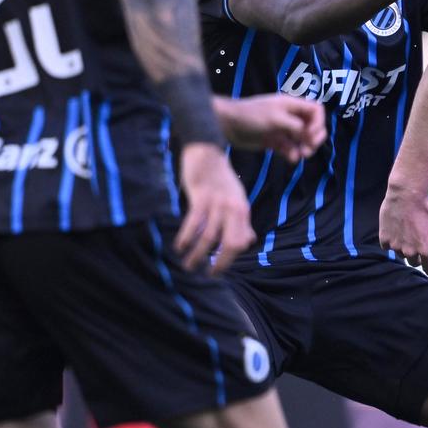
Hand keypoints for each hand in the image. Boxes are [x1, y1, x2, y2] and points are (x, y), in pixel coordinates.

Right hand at [174, 144, 255, 272]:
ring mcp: (217, 203)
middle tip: (206, 275)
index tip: (217, 269)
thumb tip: (249, 241)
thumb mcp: (237, 199)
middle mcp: (233, 209)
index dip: (230, 259)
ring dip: (197, 254)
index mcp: (242, 211)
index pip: (241, 242)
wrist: (207, 152)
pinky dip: (186, 238)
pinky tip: (179, 247)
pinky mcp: (200, 197)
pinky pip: (193, 223)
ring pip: (209, 237)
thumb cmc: (220, 179)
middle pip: (230, 244)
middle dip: (218, 263)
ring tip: (188, 265)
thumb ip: (242, 220)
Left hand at [213, 95, 325, 161]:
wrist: (227, 125)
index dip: (319, 123)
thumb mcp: (276, 118)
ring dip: (305, 148)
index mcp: (292, 105)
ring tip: (301, 155)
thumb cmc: (251, 116)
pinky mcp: (275, 142)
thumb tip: (309, 136)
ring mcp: (283, 130)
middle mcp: (290, 116)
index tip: (310, 134)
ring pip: (303, 139)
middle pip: (313, 126)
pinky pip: (290, 149)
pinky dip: (293, 154)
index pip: (316, 110)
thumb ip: (296, 126)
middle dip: (314, 138)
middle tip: (308, 147)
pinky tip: (290, 158)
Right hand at [378, 180, 427, 276]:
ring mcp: (396, 246)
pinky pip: (388, 247)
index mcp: (427, 250)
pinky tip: (397, 230)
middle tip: (420, 241)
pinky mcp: (385, 239)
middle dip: (419, 257)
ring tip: (409, 233)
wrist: (406, 193)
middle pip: (415, 263)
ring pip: (402, 255)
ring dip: (406, 249)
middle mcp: (410, 251)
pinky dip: (393, 242)